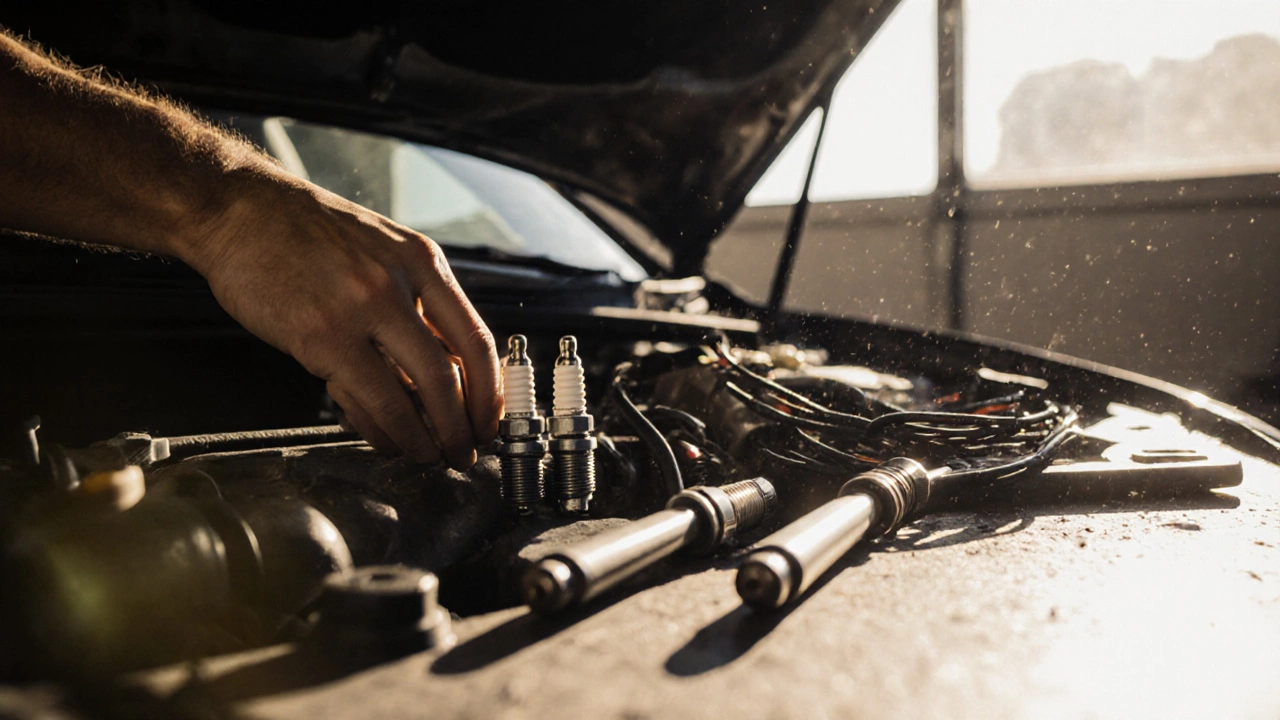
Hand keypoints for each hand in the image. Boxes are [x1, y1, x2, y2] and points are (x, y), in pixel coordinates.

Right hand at [184, 171, 501, 468]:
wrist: (237, 210)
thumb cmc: (307, 231)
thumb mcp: (383, 249)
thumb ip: (417, 301)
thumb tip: (450, 365)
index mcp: (421, 261)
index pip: (475, 338)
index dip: (489, 391)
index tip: (489, 419)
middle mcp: (396, 285)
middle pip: (448, 377)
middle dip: (461, 428)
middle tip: (464, 453)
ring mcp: (356, 313)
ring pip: (408, 397)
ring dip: (425, 439)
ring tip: (430, 457)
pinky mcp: (318, 339)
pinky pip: (363, 399)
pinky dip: (383, 430)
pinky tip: (389, 440)